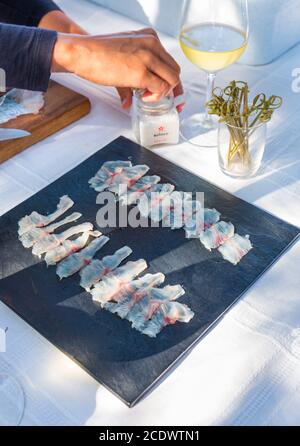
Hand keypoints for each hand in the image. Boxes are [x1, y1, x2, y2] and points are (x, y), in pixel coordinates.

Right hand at [52, 28, 182, 108]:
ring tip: (146, 96)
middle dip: (171, 89)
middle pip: (174, 71)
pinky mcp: (141, 72)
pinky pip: (160, 88)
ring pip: (171, 80)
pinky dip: (155, 97)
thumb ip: (131, 76)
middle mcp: (152, 44)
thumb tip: (128, 101)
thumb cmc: (97, 53)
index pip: (170, 61)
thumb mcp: (122, 57)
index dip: (172, 80)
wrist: (82, 51)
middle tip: (158, 98)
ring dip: (162, 93)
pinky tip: (143, 97)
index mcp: (149, 37)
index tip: (173, 93)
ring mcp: (147, 58)